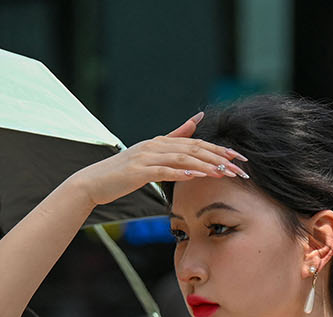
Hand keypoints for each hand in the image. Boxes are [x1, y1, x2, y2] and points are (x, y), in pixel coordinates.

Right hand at [67, 112, 248, 206]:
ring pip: (183, 158)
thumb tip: (197, 118)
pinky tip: (196, 175)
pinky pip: (164, 170)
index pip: (196, 143)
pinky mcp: (137, 171)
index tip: (239, 157)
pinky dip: (181, 172)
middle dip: (219, 158)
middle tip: (239, 167)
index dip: (219, 149)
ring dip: (206, 166)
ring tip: (224, 173)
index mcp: (160, 142)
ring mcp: (146, 157)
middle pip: (194, 149)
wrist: (93, 183)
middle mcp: (155, 145)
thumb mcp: (150, 152)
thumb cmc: (121, 172)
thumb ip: (175, 135)